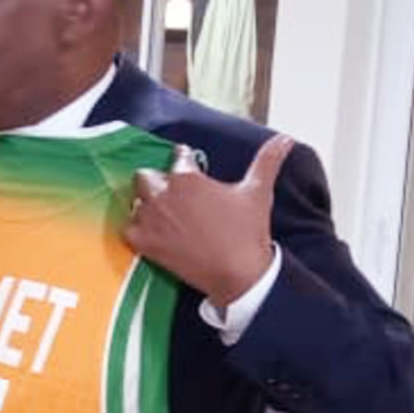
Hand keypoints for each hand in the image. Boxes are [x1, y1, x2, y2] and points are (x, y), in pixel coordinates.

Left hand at [125, 135, 293, 309]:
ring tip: (163, 214)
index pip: (178, 156)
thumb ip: (267, 161)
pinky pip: (127, 227)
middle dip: (157, 180)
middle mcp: (162, 194)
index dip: (183, 159)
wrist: (237, 273)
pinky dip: (136, 228)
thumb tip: (286, 139)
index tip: (186, 162)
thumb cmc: (247, 231)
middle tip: (172, 192)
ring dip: (146, 204)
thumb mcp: (257, 192)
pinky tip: (151, 231)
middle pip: (145, 176)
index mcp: (187, 177)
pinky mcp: (143, 241)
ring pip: (135, 201)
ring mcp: (150, 218)